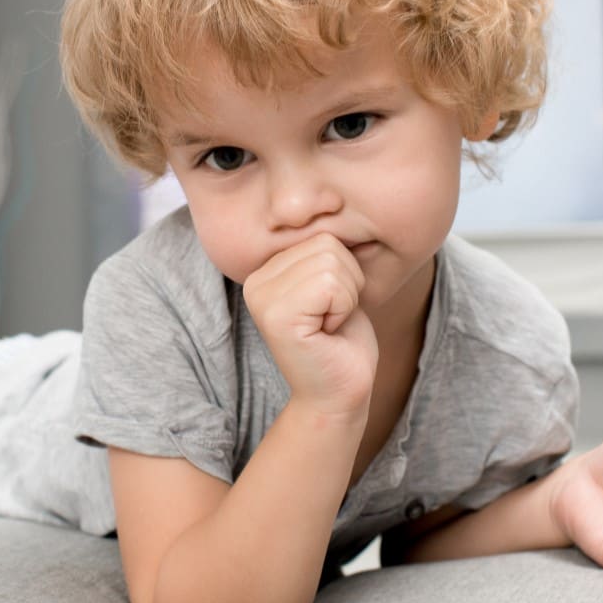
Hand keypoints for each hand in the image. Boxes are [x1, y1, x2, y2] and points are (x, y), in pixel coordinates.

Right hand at [242, 233, 377, 417]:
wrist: (339, 393)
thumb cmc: (342, 341)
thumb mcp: (332, 284)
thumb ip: (325, 253)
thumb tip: (335, 209)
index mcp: (265, 270)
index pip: (322, 237)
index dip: (343, 273)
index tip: (328, 307)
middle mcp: (255, 281)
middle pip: (328, 246)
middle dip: (346, 284)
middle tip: (330, 318)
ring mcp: (262, 298)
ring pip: (333, 264)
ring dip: (346, 298)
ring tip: (328, 324)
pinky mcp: (277, 316)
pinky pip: (334, 285)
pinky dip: (344, 309)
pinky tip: (327, 332)